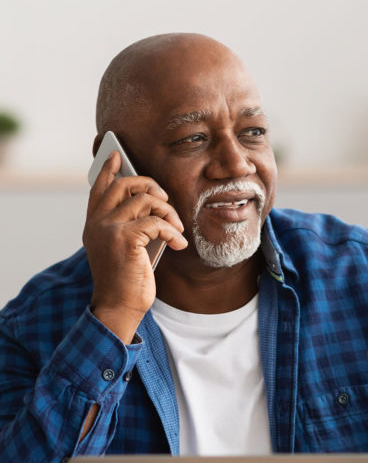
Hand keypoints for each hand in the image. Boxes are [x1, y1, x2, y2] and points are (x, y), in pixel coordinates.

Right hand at [83, 151, 187, 342]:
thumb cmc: (127, 281)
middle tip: (166, 200)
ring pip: (145, 200)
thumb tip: (152, 205)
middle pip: (124, 185)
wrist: (119, 307)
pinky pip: (156, 221)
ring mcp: (108, 228)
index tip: (118, 156)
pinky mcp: (124, 238)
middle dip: (151, 186)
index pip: (99, 188)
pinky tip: (178, 245)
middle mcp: (97, 223)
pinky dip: (172, 232)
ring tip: (176, 229)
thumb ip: (129, 226)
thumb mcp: (125, 249)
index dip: (108, 170)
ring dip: (168, 212)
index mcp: (94, 224)